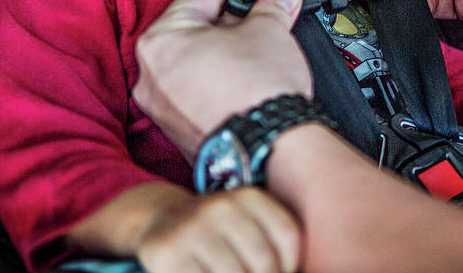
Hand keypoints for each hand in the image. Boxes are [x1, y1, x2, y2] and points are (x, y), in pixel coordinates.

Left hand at [134, 0, 312, 155]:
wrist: (268, 147)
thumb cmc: (256, 92)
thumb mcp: (268, 32)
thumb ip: (271, 6)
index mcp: (161, 41)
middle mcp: (150, 75)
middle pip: (194, 28)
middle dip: (230, 12)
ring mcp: (163, 107)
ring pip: (196, 61)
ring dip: (227, 45)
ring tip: (260, 35)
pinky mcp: (181, 130)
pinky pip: (199, 89)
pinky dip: (222, 75)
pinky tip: (248, 70)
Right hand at [137, 186, 298, 272]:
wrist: (161, 220)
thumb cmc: (218, 231)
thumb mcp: (248, 222)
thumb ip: (273, 242)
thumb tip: (301, 272)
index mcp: (250, 197)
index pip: (288, 236)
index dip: (291, 265)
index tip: (281, 271)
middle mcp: (222, 208)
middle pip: (264, 262)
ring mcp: (193, 230)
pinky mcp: (169, 255)